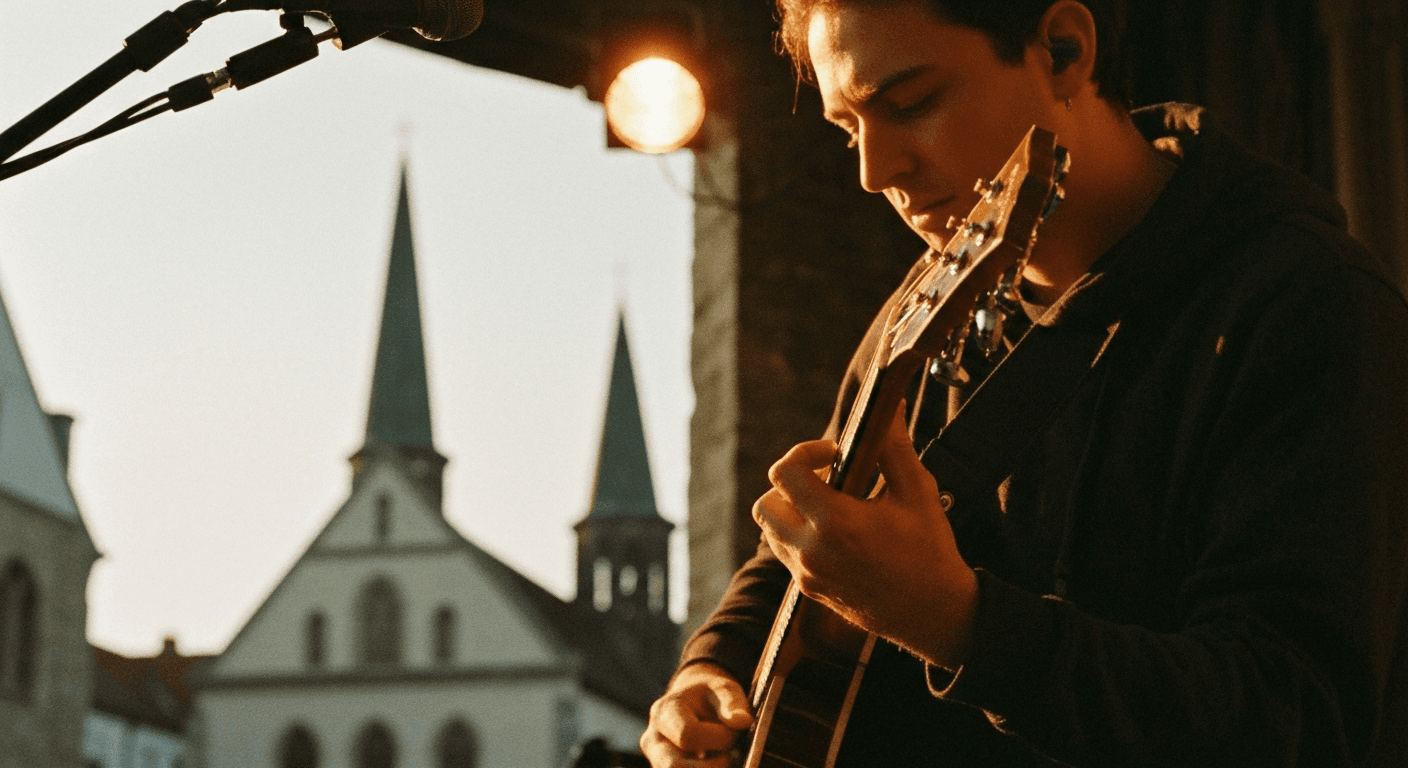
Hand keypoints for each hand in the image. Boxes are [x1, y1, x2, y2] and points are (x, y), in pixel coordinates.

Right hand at [640, 662, 753, 766]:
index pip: (687, 735)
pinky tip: (719, 764)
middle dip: (713, 767)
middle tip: (732, 756)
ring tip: (726, 760)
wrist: (693, 704)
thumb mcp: (723, 689)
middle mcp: (653, 740)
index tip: (735, 733)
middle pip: (674, 767)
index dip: (718, 739)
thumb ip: (733, 703)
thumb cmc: (710, 696)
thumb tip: (743, 722)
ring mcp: (657, 761)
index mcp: (664, 712)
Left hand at [752, 403, 978, 667]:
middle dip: (790, 484)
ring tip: (831, 506)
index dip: (805, 452)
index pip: (784, 473)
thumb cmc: (930, 552)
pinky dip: (798, 536)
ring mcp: (807, 574)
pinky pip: (785, 554)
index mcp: (835, 523)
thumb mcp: (917, 492)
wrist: (936, 614)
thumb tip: (889, 406)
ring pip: (771, 529)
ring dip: (791, 511)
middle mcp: (811, 551)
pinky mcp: (810, 590)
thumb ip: (894, 446)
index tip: (834, 454)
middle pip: (765, 502)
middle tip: (828, 480)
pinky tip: (834, 532)